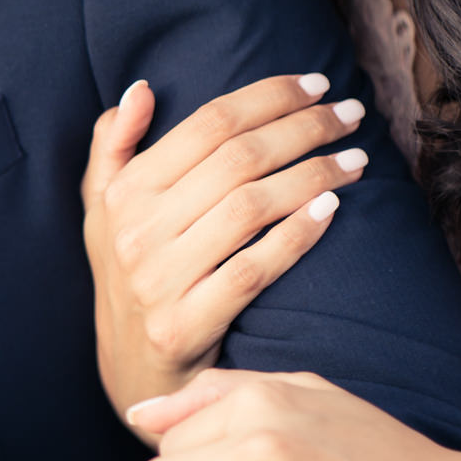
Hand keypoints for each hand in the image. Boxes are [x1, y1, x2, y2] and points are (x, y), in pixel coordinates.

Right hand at [83, 75, 367, 429]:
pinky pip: (254, 270)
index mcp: (122, 192)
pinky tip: (332, 211)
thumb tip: (141, 89)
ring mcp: (159, 281)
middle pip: (237, 159)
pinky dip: (296, 236)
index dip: (268, 97)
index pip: (207, 124)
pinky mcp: (185, 326)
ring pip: (250, 208)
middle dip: (304, 128)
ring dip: (313, 175)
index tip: (317, 84)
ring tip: (358, 161)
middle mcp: (137, 231)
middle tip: (353, 115)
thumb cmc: (130, 277)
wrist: (133, 376)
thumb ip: (114, 146)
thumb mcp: (103, 210)